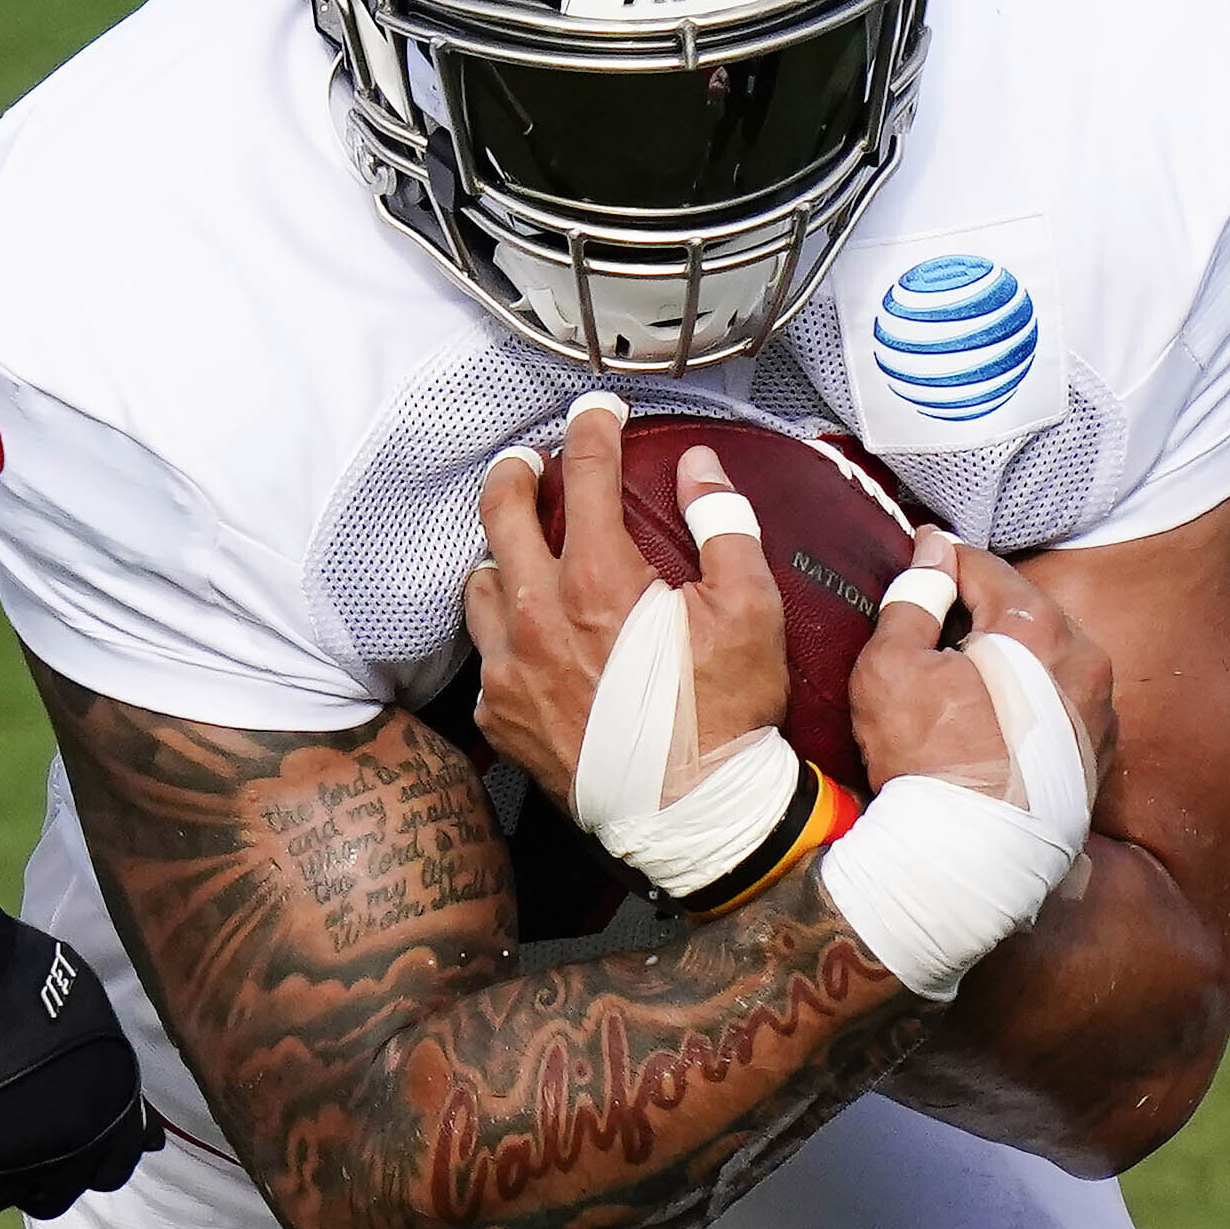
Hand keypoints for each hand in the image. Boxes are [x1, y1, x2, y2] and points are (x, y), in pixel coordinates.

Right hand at [0, 869, 160, 1219]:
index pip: (112, 1169)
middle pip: (51, 1195)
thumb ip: (115, 1083)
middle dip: (35, 1170)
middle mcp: (59, 1156)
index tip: (65, 1131)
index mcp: (104, 1119)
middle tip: (9, 1127)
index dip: (90, 1152)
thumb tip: (148, 1138)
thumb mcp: (89, 1019)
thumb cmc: (12, 980)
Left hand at [465, 398, 789, 800]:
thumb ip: (723, 524)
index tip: (599, 409)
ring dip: (500, 559)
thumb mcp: (751, 609)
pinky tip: (531, 643)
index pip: (585, 473)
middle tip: (530, 461)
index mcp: (598, 579)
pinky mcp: (500, 717)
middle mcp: (537, 616)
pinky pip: (486, 659)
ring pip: (479, 585)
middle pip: (500, 513)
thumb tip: (698, 467)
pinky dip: (505, 637)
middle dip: (516, 472)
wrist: (694, 818)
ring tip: (523, 555)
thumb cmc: (729, 714)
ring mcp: (509, 669)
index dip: (593, 428)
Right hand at [850, 534, 1111, 809]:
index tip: (917, 568)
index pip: (982, 567)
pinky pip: (1064, 702)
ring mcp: (1101, 708)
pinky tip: (996, 726)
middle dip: (978, 613)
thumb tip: (931, 549)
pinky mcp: (1101, 752)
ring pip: (1048, 656)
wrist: (967, 865)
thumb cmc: (923, 762)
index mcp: (1037, 626)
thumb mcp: (890, 668)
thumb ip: (913, 597)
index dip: (941, 564)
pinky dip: (1033, 701)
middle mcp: (1085, 658)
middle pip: (1022, 609)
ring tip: (964, 685)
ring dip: (1010, 657)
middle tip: (934, 635)